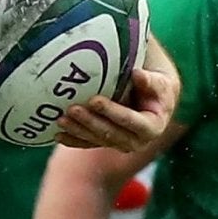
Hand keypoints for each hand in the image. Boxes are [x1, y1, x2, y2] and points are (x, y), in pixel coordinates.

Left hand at [56, 61, 176, 153]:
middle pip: (111, 133)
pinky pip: (88, 143)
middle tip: (72, 109)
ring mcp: (119, 144)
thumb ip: (151, 80)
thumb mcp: (160, 82)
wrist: (153, 100)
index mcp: (152, 127)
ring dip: (78, 130)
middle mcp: (136, 141)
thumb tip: (137, 74)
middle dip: (91, 122)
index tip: (95, 100)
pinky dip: (73, 139)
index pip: (132, 122)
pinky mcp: (106, 143)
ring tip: (61, 119)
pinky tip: (58, 134)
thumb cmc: (157, 86)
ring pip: (97, 139)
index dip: (113, 113)